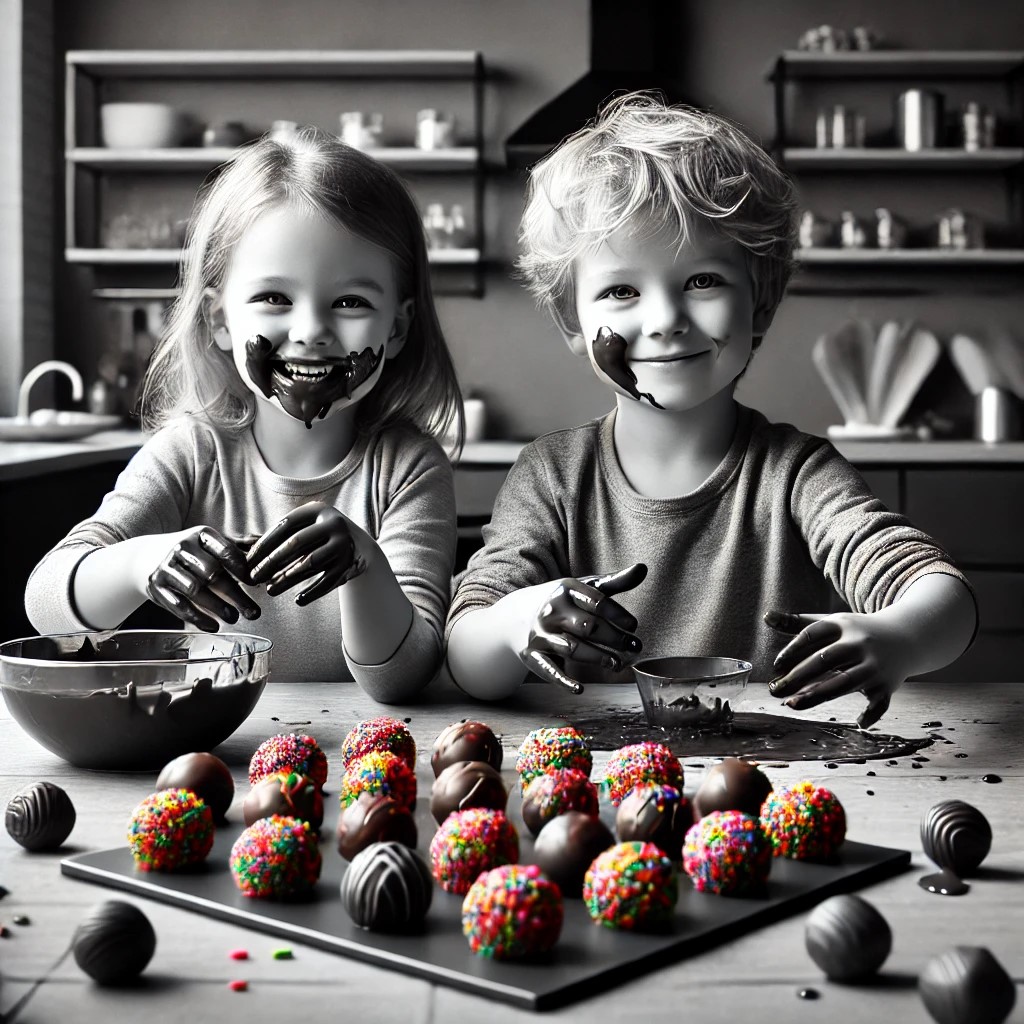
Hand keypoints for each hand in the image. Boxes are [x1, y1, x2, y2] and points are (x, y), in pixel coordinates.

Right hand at [146, 527, 260, 631]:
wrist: (144, 557)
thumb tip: (266, 553)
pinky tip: (213, 626)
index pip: (225, 550)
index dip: (242, 568)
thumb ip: (236, 550)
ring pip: (195, 590)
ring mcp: (167, 567)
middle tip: (253, 612)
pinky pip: (178, 605)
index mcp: (201, 535)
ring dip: (217, 607)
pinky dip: (197, 618)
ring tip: (234, 618)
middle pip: (212, 573)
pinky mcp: (156, 586)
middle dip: (235, 594)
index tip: (256, 583)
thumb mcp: (210, 544)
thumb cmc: (190, 553)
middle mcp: (182, 548)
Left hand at [247, 501, 366, 605]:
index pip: (285, 525)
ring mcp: (343, 544)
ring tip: (270, 590)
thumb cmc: (319, 537)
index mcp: (317, 510)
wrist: (359, 545)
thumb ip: (282, 537)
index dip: (264, 543)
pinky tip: (298, 600)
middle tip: (254, 577)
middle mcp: (333, 524)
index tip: (249, 560)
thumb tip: (246, 553)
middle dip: (271, 562)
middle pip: (296, 543)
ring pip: (310, 563)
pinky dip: (312, 592)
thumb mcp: (305, 528)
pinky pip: (327, 581)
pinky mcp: (350, 563)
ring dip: (287, 578)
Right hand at [519, 563, 647, 693]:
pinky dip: (563, 680)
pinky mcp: (532, 655)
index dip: (618, 615)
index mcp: (566, 590)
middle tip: (635, 647)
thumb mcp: (584, 588)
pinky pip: (548, 669)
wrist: (518, 614)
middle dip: (614, 639)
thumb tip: (643, 568)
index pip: (597, 602)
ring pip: (572, 649)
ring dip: (597, 658)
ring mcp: (541, 633)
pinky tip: (580, 689)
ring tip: (617, 664)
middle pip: (588, 627)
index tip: (634, 626)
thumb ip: (614, 582)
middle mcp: (552, 611)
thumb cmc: (564, 602)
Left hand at [764, 609, 911, 728]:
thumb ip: (797, 623)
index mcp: (842, 625)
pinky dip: (872, 714)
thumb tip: (766, 617)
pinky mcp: (888, 685)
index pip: (812, 635)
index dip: (792, 649)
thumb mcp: (830, 623)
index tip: (776, 666)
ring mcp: (874, 665)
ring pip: (845, 682)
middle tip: (774, 690)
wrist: (906, 636)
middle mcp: (859, 644)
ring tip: (791, 704)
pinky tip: (858, 722)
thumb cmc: (856, 633)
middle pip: (824, 660)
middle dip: (797, 676)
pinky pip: (880, 702)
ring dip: (817, 695)